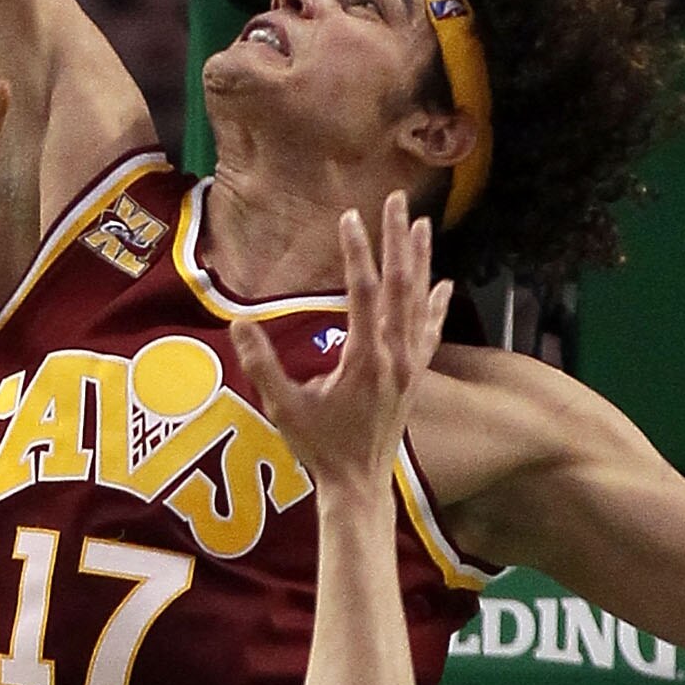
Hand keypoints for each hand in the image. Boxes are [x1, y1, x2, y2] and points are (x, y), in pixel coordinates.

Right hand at [233, 195, 450, 494]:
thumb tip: (239, 323)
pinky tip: (444, 282)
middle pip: (401, 284)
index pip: (362, 291)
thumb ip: (262, 364)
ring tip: (421, 224)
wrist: (358, 484)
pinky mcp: (415, 376)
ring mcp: (410, 365)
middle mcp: (395, 356)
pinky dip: (437, 305)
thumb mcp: (283, 407)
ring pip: (420, 301)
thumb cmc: (319, 447)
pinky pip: (431, 331)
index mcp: (365, 358)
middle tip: (396, 200)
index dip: (356, 251)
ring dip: (420, 260)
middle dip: (397, 239)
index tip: (349, 216)